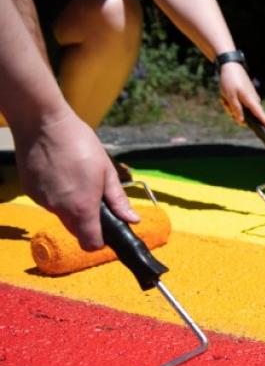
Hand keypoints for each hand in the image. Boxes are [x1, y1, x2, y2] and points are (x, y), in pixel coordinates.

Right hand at [11, 108, 138, 250]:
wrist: (42, 122)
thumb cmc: (79, 143)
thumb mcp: (107, 171)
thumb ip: (119, 200)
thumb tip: (133, 220)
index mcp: (83, 208)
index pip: (91, 244)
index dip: (100, 241)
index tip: (106, 230)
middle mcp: (60, 209)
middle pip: (77, 231)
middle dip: (88, 223)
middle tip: (94, 200)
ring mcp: (43, 201)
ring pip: (62, 216)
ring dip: (72, 208)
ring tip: (76, 181)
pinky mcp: (31, 192)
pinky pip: (49, 203)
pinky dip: (57, 196)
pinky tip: (60, 175)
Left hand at [218, 62, 264, 132]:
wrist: (230, 65)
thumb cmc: (230, 80)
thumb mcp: (230, 96)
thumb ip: (236, 110)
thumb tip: (241, 122)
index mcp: (251, 101)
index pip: (261, 116)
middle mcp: (253, 101)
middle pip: (246, 117)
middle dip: (234, 114)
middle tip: (226, 105)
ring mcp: (250, 98)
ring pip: (240, 111)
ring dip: (231, 107)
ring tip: (225, 98)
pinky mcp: (246, 96)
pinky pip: (239, 105)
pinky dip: (231, 102)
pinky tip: (226, 96)